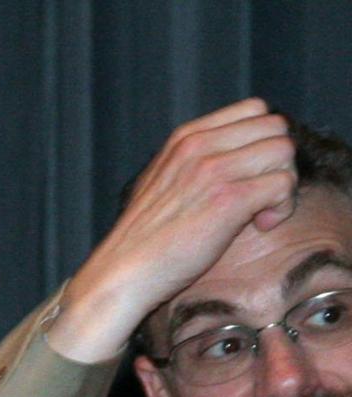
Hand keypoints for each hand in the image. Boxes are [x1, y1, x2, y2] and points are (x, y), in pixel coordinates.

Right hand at [53, 98, 297, 361]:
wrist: (122, 275)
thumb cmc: (146, 240)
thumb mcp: (163, 182)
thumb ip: (196, 161)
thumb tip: (241, 154)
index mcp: (185, 137)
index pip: (254, 110)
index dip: (263, 141)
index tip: (250, 175)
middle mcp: (198, 146)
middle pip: (276, 127)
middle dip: (278, 161)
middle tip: (260, 196)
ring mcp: (213, 169)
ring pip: (284, 151)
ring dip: (283, 184)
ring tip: (260, 212)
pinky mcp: (227, 198)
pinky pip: (283, 184)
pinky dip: (281, 208)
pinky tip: (259, 226)